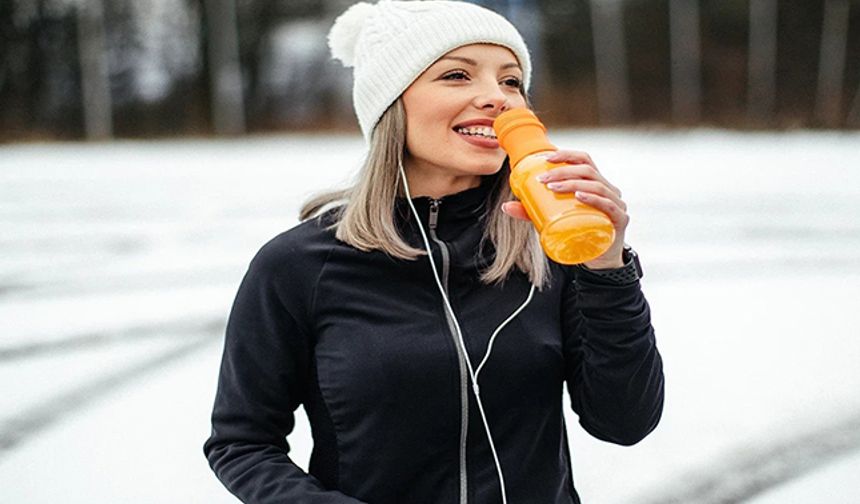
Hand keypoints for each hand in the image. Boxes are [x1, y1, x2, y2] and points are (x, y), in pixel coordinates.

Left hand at [501, 150, 628, 268]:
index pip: (584, 160)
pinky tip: (579, 197)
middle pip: (587, 171)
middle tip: (542, 181)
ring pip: (596, 185)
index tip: (545, 159)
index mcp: (595, 183)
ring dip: (573, 183)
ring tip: (554, 189)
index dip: (566, 155)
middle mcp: (609, 189)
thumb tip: (506, 206)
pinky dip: (594, 199)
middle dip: (563, 172)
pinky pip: (608, 205)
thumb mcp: (553, 219)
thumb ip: (532, 213)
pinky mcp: (620, 220)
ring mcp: (616, 204)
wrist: (599, 260)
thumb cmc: (577, 233)